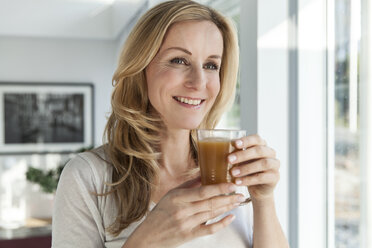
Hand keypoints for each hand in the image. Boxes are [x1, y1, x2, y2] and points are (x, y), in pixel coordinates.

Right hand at [125, 178, 244, 247]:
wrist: (148, 236)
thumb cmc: (159, 213)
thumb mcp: (170, 195)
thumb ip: (188, 185)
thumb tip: (204, 173)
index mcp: (177, 198)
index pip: (202, 191)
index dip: (219, 188)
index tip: (231, 184)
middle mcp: (182, 211)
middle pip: (210, 203)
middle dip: (228, 198)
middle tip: (240, 194)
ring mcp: (186, 224)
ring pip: (211, 214)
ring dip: (227, 207)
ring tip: (237, 202)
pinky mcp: (189, 235)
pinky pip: (209, 229)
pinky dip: (221, 223)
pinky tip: (230, 217)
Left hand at [227, 134, 279, 201]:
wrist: (258, 189)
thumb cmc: (246, 170)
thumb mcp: (240, 161)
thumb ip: (234, 154)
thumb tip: (214, 149)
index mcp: (262, 145)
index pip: (256, 138)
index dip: (246, 140)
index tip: (235, 144)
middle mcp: (271, 153)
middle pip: (259, 150)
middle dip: (243, 155)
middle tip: (229, 160)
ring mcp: (275, 165)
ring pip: (262, 163)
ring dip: (246, 168)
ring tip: (232, 173)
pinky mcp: (275, 177)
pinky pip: (262, 177)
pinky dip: (248, 180)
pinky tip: (238, 182)